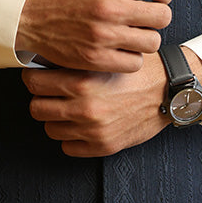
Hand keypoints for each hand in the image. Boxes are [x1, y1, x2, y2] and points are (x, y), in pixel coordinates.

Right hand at [15, 0, 173, 72]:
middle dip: (157, 15)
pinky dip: (131, 57)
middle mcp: (109, 8)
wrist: (32, 16)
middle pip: (163, 17)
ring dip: (145, 37)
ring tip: (130, 31)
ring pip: (151, 42)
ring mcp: (103, 36)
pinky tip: (120, 47)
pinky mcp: (96, 59)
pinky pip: (134, 63)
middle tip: (142, 15)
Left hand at [22, 52, 169, 156]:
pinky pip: (68, 147)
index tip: (39, 75)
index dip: (34, 76)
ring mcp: (93, 130)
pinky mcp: (103, 146)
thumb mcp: (106, 55)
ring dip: (56, 118)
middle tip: (51, 92)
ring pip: (50, 129)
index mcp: (83, 81)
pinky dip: (72, 137)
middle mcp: (85, 107)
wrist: (168, 91)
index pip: (33, 82)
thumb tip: (44, 58)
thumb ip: (77, 59)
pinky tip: (81, 123)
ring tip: (68, 107)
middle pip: (36, 108)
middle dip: (42, 98)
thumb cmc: (138, 68)